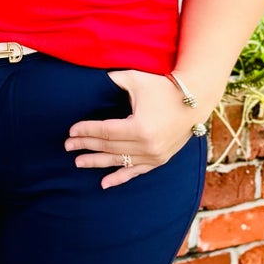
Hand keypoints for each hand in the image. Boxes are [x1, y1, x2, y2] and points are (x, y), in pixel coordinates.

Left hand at [64, 70, 202, 187]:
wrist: (195, 101)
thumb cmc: (164, 87)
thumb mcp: (137, 80)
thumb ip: (113, 80)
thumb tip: (92, 80)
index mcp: (139, 127)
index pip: (105, 131)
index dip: (86, 131)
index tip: (71, 132)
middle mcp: (147, 145)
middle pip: (109, 147)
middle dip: (86, 146)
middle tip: (68, 146)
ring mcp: (154, 155)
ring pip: (119, 161)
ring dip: (97, 162)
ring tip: (78, 162)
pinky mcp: (160, 160)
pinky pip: (136, 172)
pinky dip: (120, 178)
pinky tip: (104, 183)